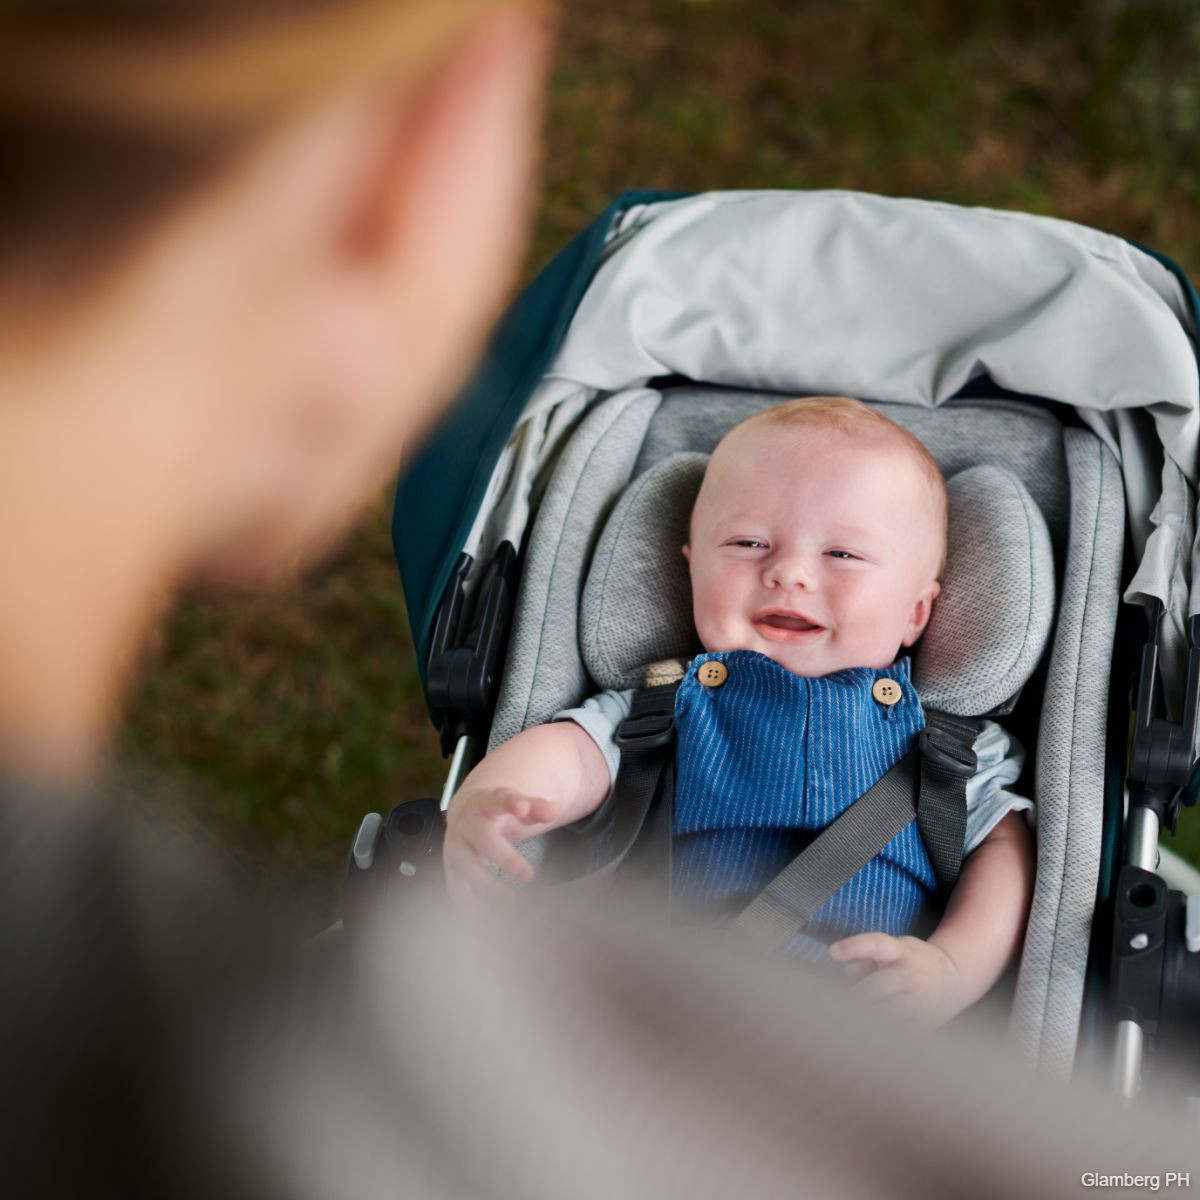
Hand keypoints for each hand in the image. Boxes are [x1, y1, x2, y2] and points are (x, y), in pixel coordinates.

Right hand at [443, 787, 557, 908]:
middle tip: (529, 874)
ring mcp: (456, 846)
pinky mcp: (451, 868)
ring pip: (465, 866)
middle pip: (483, 838)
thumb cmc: (497, 812)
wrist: (467, 815)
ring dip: (487, 885)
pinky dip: (467, 903)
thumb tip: (555, 810)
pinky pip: (455, 887)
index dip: (511, 802)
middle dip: (505, 857)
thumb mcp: (516, 804)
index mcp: (487, 802)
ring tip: (510, 899)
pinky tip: (483, 914)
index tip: (523, 807)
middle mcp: (468, 824)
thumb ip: (537, 808)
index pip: (499, 799)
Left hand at [828, 932, 969, 1026]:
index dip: (852, 947)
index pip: (876, 944)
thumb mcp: (893, 949)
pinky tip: (870, 1035)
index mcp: (902, 952)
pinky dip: (882, 1033)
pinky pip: (899, 1032)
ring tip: (852, 1021)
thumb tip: (847, 971)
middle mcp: (912, 975)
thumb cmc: (913, 960)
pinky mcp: (927, 1022)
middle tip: (842, 1002)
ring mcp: (922, 1001)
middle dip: (856, 996)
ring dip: (867, 1017)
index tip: (831, 952)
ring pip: (887, 1014)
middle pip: (877, 987)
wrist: (955, 978)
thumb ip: (866, 957)